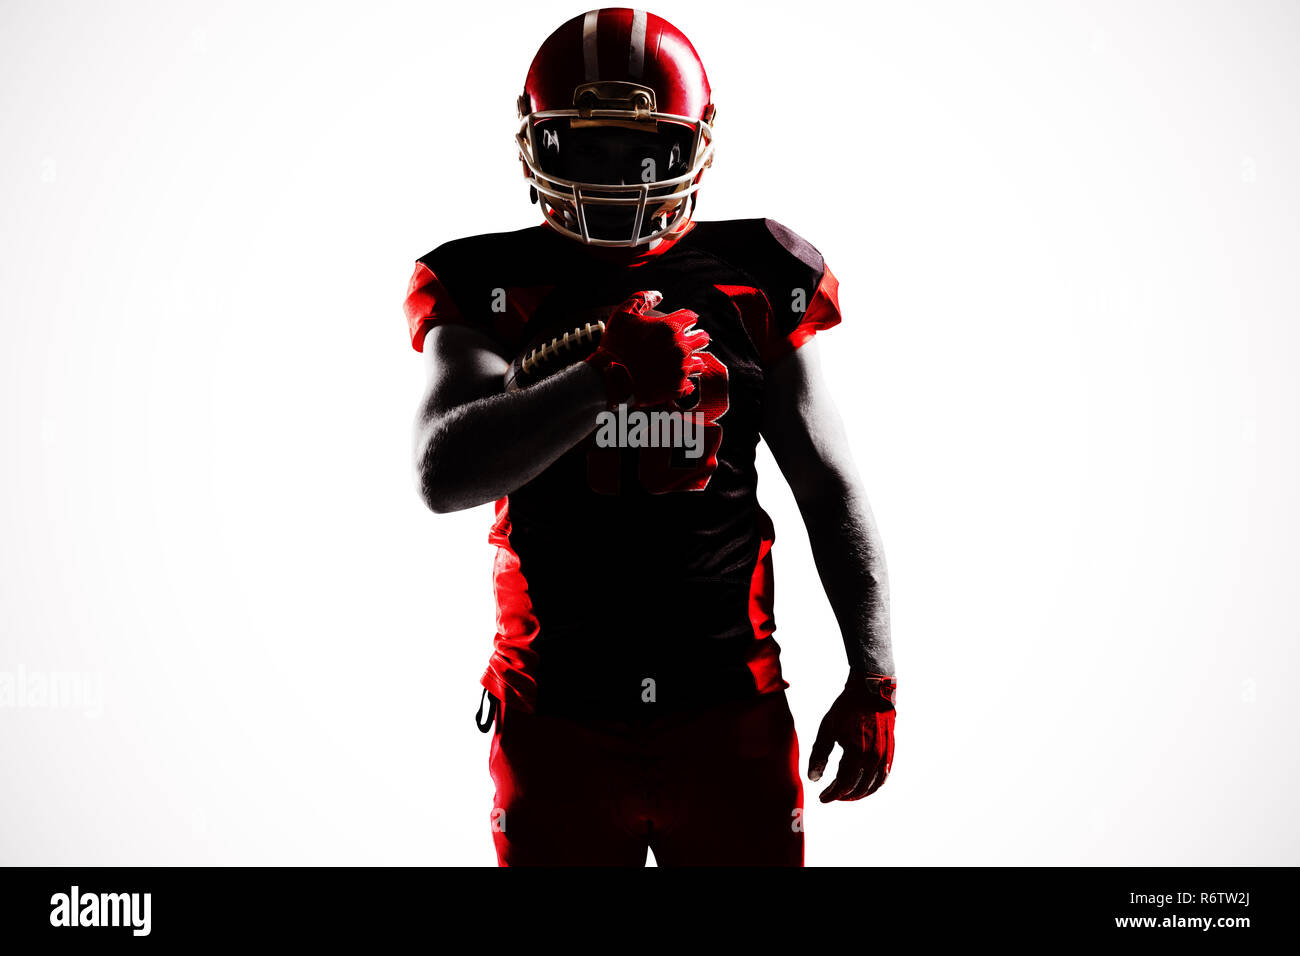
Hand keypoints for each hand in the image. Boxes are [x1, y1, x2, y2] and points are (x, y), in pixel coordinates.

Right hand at [586, 290, 709, 406]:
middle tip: (686, 340)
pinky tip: (674, 379)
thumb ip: (641, 299)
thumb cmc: (615, 345)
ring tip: (680, 362)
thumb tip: (659, 295)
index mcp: (670, 327)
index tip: (681, 322)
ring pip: (699, 363)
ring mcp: (681, 369)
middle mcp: (680, 348)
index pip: (692, 316)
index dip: (686, 318)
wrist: (610, 379)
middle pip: (703, 338)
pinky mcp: (678, 388)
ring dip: (692, 361)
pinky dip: (683, 382)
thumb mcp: (622, 314)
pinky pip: (690, 385)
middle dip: (696, 337)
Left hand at [807, 672, 896, 801]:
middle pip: (859, 788)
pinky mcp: (890, 752)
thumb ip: (819, 755)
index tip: (822, 798)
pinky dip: (872, 786)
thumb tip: (813, 778)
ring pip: (873, 786)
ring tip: (845, 794)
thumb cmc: (846, 709)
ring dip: (858, 794)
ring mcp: (884, 756)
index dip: (832, 794)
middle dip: (843, 796)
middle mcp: (874, 757)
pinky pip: (883, 776)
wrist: (870, 692)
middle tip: (831, 796)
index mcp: (856, 752)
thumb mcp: (827, 729)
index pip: (844, 784)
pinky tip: (862, 786)